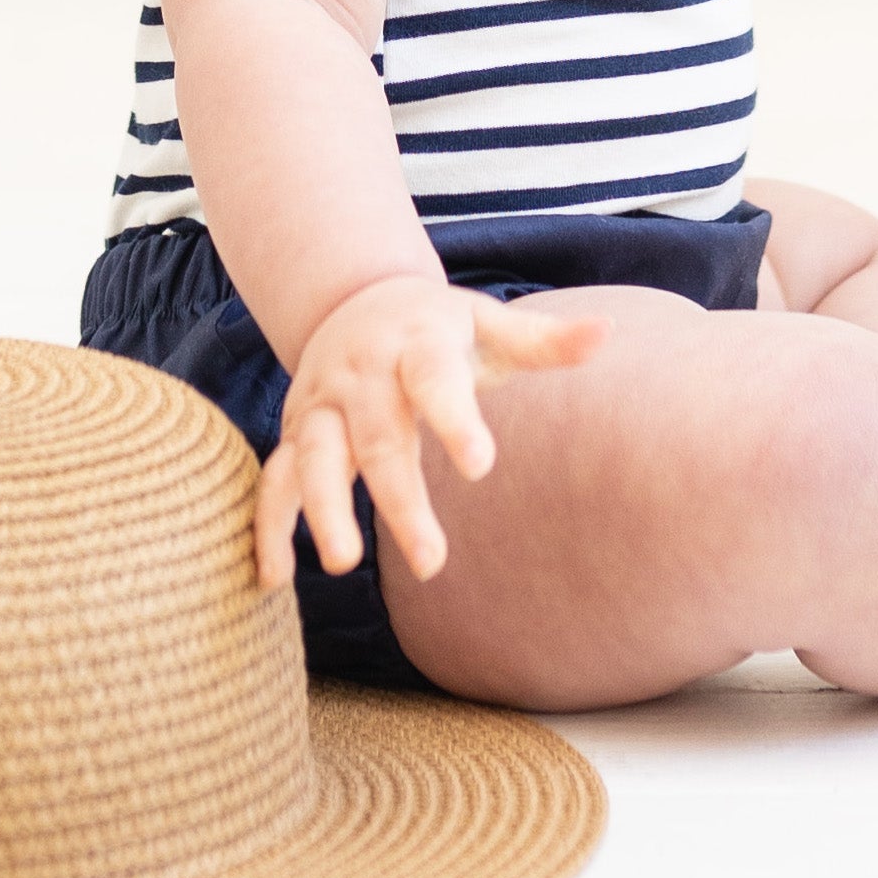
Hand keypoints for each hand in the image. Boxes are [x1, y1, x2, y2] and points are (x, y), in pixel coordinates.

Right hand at [255, 275, 607, 589]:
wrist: (352, 300)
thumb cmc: (438, 328)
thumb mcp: (485, 323)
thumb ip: (541, 340)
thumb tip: (607, 333)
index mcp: (416, 345)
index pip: (433, 380)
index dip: (455, 419)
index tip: (482, 465)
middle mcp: (363, 375)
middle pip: (378, 437)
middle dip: (398, 499)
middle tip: (431, 562)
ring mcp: (323, 405)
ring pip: (314, 457)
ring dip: (323, 508)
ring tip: (342, 564)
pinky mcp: (297, 433)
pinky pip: (275, 478)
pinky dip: (269, 524)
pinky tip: (274, 578)